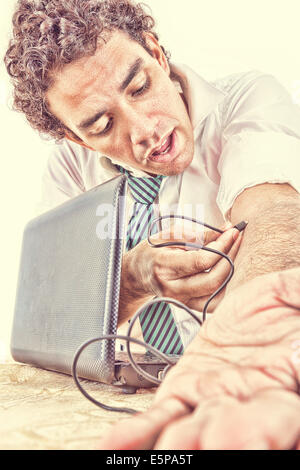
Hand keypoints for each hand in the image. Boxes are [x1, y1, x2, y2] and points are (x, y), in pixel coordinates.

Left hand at [99, 267, 299, 449]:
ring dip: (178, 442)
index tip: (259, 440)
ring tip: (167, 450)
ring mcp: (212, 398)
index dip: (268, 431)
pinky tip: (115, 443)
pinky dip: (138, 430)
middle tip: (214, 446)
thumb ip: (299, 312)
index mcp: (286, 388)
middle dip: (224, 443)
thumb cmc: (286, 308)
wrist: (257, 308)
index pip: (283, 418)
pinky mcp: (183, 389)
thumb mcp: (297, 299)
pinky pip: (160, 414)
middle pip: (233, 433)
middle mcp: (248, 403)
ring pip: (191, 429)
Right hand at [121, 223, 242, 316]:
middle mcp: (172, 288)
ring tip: (232, 252)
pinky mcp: (188, 306)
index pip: (202, 261)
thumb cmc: (152, 251)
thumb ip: (198, 234)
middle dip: (230, 257)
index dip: (222, 245)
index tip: (232, 232)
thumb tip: (226, 230)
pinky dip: (224, 286)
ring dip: (231, 272)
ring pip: (217, 294)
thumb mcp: (169, 235)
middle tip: (236, 239)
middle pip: (213, 280)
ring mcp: (180, 300)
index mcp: (164, 267)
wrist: (137, 273)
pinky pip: (214, 302)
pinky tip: (225, 268)